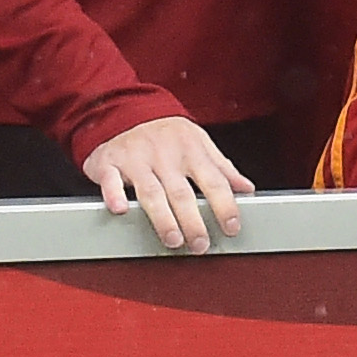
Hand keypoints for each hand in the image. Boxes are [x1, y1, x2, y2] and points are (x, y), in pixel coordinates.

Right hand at [83, 114, 253, 253]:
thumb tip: (246, 188)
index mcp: (192, 151)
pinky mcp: (110, 162)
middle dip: (193, 221)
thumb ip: (222, 168)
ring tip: (173, 239)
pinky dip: (114, 195)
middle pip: (182, 192)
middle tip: (201, 244)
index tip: (232, 227)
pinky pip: (111, 180)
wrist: (127, 112)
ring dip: (162, 218)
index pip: (214, 181)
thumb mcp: (200, 144)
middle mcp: (166, 156)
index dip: (225, 206)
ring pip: (151, 192)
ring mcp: (137, 159)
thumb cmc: (168, 135)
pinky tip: (121, 210)